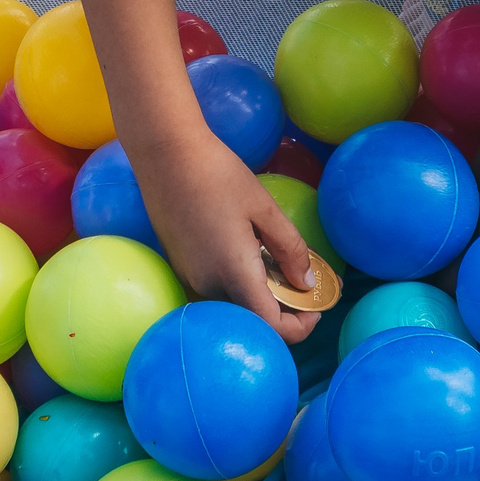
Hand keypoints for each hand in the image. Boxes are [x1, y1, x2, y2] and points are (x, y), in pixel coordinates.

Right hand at [138, 131, 322, 342]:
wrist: (164, 153)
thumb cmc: (217, 174)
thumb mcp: (264, 208)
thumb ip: (290, 248)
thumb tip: (306, 282)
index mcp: (233, 273)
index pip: (271, 327)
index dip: (300, 327)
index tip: (316, 305)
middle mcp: (208, 285)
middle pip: (252, 320)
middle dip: (284, 310)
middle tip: (304, 283)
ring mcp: (190, 277)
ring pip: (234, 305)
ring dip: (261, 296)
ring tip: (279, 265)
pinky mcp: (180, 266)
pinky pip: (217, 289)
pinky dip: (240, 284)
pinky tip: (249, 255)